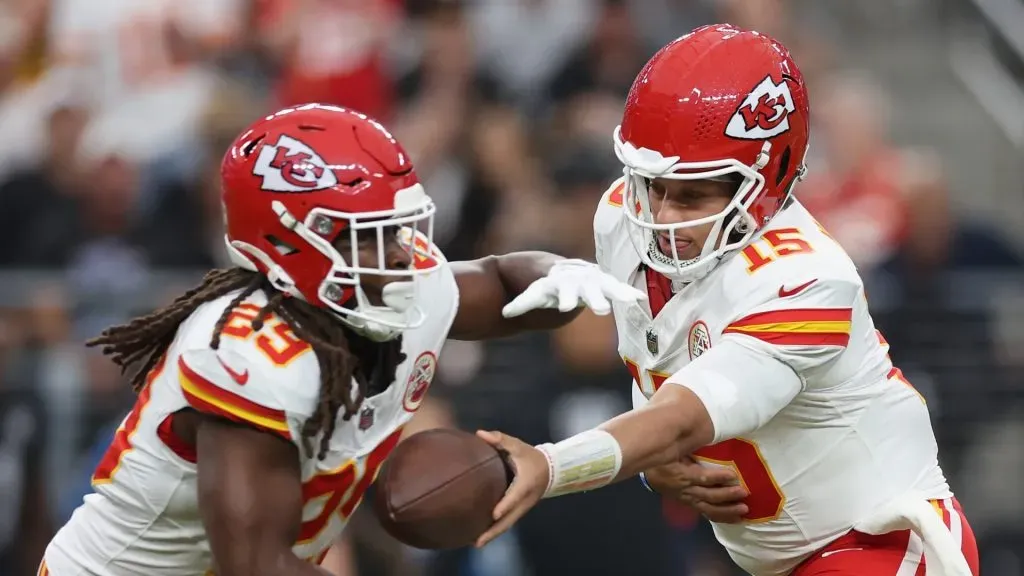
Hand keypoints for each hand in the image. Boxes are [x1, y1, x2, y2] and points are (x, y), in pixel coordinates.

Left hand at [473, 430, 549, 547]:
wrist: (551, 469)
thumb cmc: (531, 457)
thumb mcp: (518, 446)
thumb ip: (500, 439)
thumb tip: (480, 434)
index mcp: (525, 484)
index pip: (515, 496)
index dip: (505, 505)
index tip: (494, 514)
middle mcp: (524, 500)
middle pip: (509, 519)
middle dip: (494, 531)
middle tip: (477, 542)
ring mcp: (523, 508)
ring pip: (508, 524)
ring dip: (493, 534)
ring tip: (475, 543)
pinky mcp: (520, 510)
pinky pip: (508, 522)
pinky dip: (496, 530)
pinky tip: (482, 535)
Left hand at [502, 259, 645, 317]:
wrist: (563, 271)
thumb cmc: (546, 285)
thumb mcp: (534, 293)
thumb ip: (521, 304)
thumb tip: (503, 313)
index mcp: (561, 283)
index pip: (562, 291)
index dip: (564, 298)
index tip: (566, 307)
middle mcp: (579, 280)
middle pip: (587, 289)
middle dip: (594, 298)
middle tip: (601, 310)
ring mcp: (594, 280)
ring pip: (606, 286)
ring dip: (617, 294)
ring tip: (630, 301)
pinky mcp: (605, 284)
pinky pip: (618, 288)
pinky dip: (628, 292)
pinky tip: (640, 298)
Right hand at [644, 456, 749, 523]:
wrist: (652, 476)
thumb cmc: (665, 460)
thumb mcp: (673, 451)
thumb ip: (688, 447)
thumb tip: (705, 436)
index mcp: (682, 475)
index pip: (702, 477)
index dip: (718, 477)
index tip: (733, 474)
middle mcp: (687, 490)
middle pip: (709, 495)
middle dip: (727, 495)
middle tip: (743, 492)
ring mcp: (690, 500)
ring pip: (709, 509)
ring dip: (727, 510)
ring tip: (744, 509)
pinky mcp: (692, 505)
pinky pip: (707, 514)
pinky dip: (722, 517)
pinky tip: (736, 518)